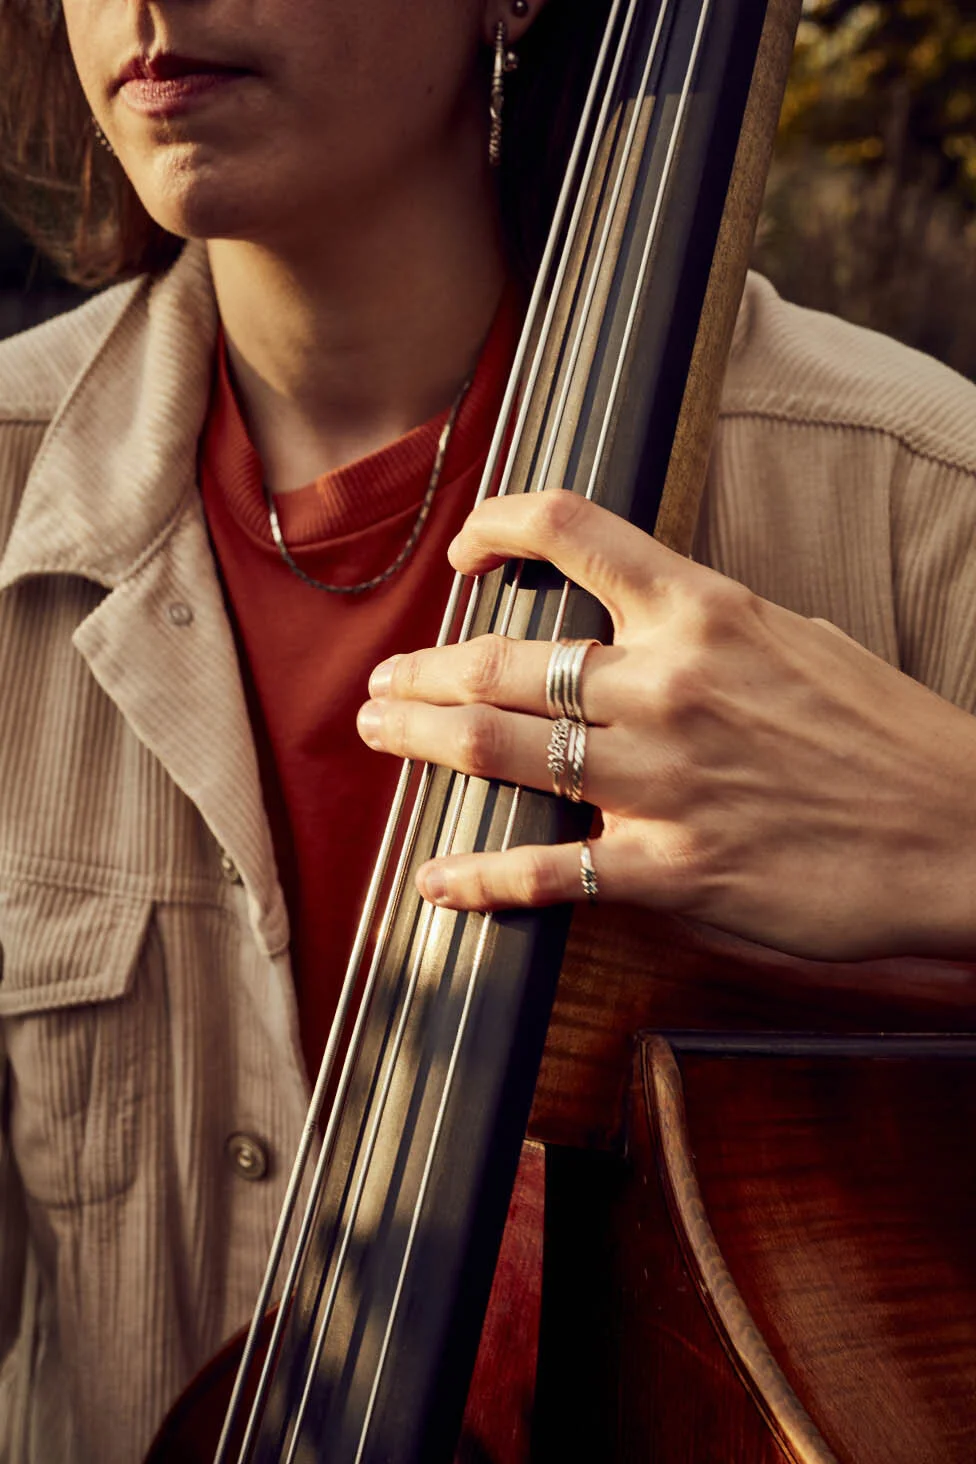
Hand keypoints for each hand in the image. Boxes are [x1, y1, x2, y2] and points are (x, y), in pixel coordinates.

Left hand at [357, 490, 975, 960]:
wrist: (960, 833)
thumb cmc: (887, 737)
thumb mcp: (795, 639)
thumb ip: (702, 626)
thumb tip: (631, 616)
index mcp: (706, 612)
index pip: (574, 531)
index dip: (498, 525)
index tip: (464, 551)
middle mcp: (669, 686)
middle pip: (500, 659)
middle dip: (421, 669)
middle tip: (386, 682)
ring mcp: (664, 780)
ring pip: (499, 748)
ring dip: (420, 738)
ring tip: (383, 731)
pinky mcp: (673, 869)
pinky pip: (547, 872)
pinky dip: (479, 879)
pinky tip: (438, 881)